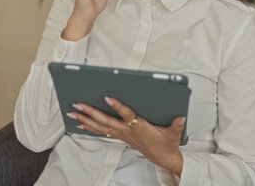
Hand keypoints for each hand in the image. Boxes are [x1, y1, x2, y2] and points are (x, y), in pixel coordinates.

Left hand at [66, 97, 185, 176]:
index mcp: (140, 128)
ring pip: (100, 126)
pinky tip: (80, 123)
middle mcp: (127, 131)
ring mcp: (121, 135)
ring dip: (85, 119)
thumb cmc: (166, 143)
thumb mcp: (174, 134)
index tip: (108, 97)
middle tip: (78, 104)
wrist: (162, 158)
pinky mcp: (119, 136)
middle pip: (106, 121)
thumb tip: (181, 117)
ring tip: (72, 112)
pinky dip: (89, 126)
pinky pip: (101, 131)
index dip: (118, 106)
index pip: (127, 115)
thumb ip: (177, 125)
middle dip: (90, 112)